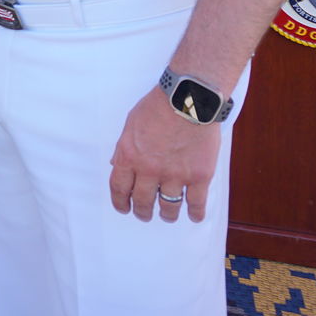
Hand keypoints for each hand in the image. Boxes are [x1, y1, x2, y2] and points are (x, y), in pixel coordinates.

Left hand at [108, 87, 221, 223]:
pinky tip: (194, 216)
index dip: (120, 203)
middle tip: (144, 215)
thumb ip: (123, 148)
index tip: (124, 209)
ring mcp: (175, 175)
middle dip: (142, 212)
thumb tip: (116, 164)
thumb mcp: (130, 124)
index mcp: (130, 157)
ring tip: (167, 216)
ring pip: (169, 207)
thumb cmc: (158, 107)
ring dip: (167, 215)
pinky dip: (195, 213)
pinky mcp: (199, 176)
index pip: (119, 189)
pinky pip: (196, 203)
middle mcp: (150, 170)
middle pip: (143, 201)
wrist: (188, 100)